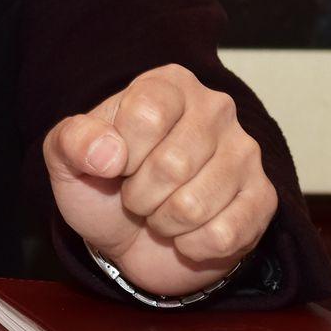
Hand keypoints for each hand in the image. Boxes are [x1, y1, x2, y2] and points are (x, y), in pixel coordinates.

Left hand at [41, 64, 276, 297]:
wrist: (130, 238)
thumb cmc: (103, 186)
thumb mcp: (68, 159)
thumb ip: (71, 142)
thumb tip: (107, 153)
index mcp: (169, 84)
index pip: (147, 115)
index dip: (121, 154)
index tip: (115, 164)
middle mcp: (216, 108)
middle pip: (173, 164)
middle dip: (139, 196)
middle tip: (136, 195)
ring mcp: (245, 153)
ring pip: (195, 205)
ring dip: (163, 223)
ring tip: (160, 211)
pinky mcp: (263, 199)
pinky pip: (223, 235)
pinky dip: (191, 246)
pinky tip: (187, 233)